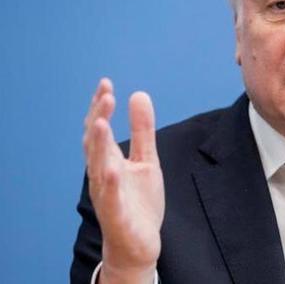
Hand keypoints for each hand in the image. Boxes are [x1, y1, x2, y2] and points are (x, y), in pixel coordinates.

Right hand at [83, 78, 164, 283]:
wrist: (139, 243)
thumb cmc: (139, 201)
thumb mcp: (146, 160)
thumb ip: (143, 130)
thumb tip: (139, 94)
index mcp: (109, 160)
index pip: (101, 129)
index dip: (101, 107)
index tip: (105, 84)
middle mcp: (103, 175)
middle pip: (96, 143)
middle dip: (99, 118)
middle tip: (106, 95)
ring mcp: (107, 195)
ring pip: (98, 167)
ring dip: (98, 145)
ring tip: (100, 122)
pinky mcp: (117, 215)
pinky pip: (111, 199)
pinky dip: (110, 184)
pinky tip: (112, 169)